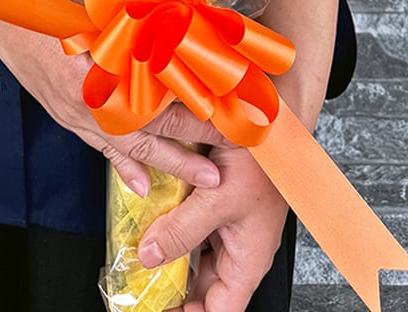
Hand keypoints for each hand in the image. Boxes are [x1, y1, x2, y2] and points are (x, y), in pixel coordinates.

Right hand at [0, 15, 227, 195]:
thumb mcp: (98, 2)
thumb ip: (136, 19)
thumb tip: (181, 25)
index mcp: (100, 70)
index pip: (160, 98)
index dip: (197, 108)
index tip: (230, 114)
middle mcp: (90, 98)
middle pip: (151, 128)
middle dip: (193, 143)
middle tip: (232, 156)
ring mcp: (74, 110)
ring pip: (130, 144)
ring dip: (169, 161)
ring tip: (203, 178)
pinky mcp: (63, 112)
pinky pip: (99, 145)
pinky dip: (123, 164)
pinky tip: (142, 183)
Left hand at [136, 143, 289, 311]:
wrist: (267, 116)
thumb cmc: (260, 158)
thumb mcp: (216, 198)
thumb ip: (181, 229)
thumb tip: (149, 257)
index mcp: (247, 258)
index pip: (221, 308)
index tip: (159, 311)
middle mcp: (239, 245)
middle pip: (205, 284)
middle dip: (173, 287)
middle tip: (141, 284)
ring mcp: (229, 222)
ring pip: (195, 253)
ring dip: (170, 255)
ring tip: (140, 255)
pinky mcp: (218, 200)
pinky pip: (192, 223)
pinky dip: (172, 226)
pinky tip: (151, 221)